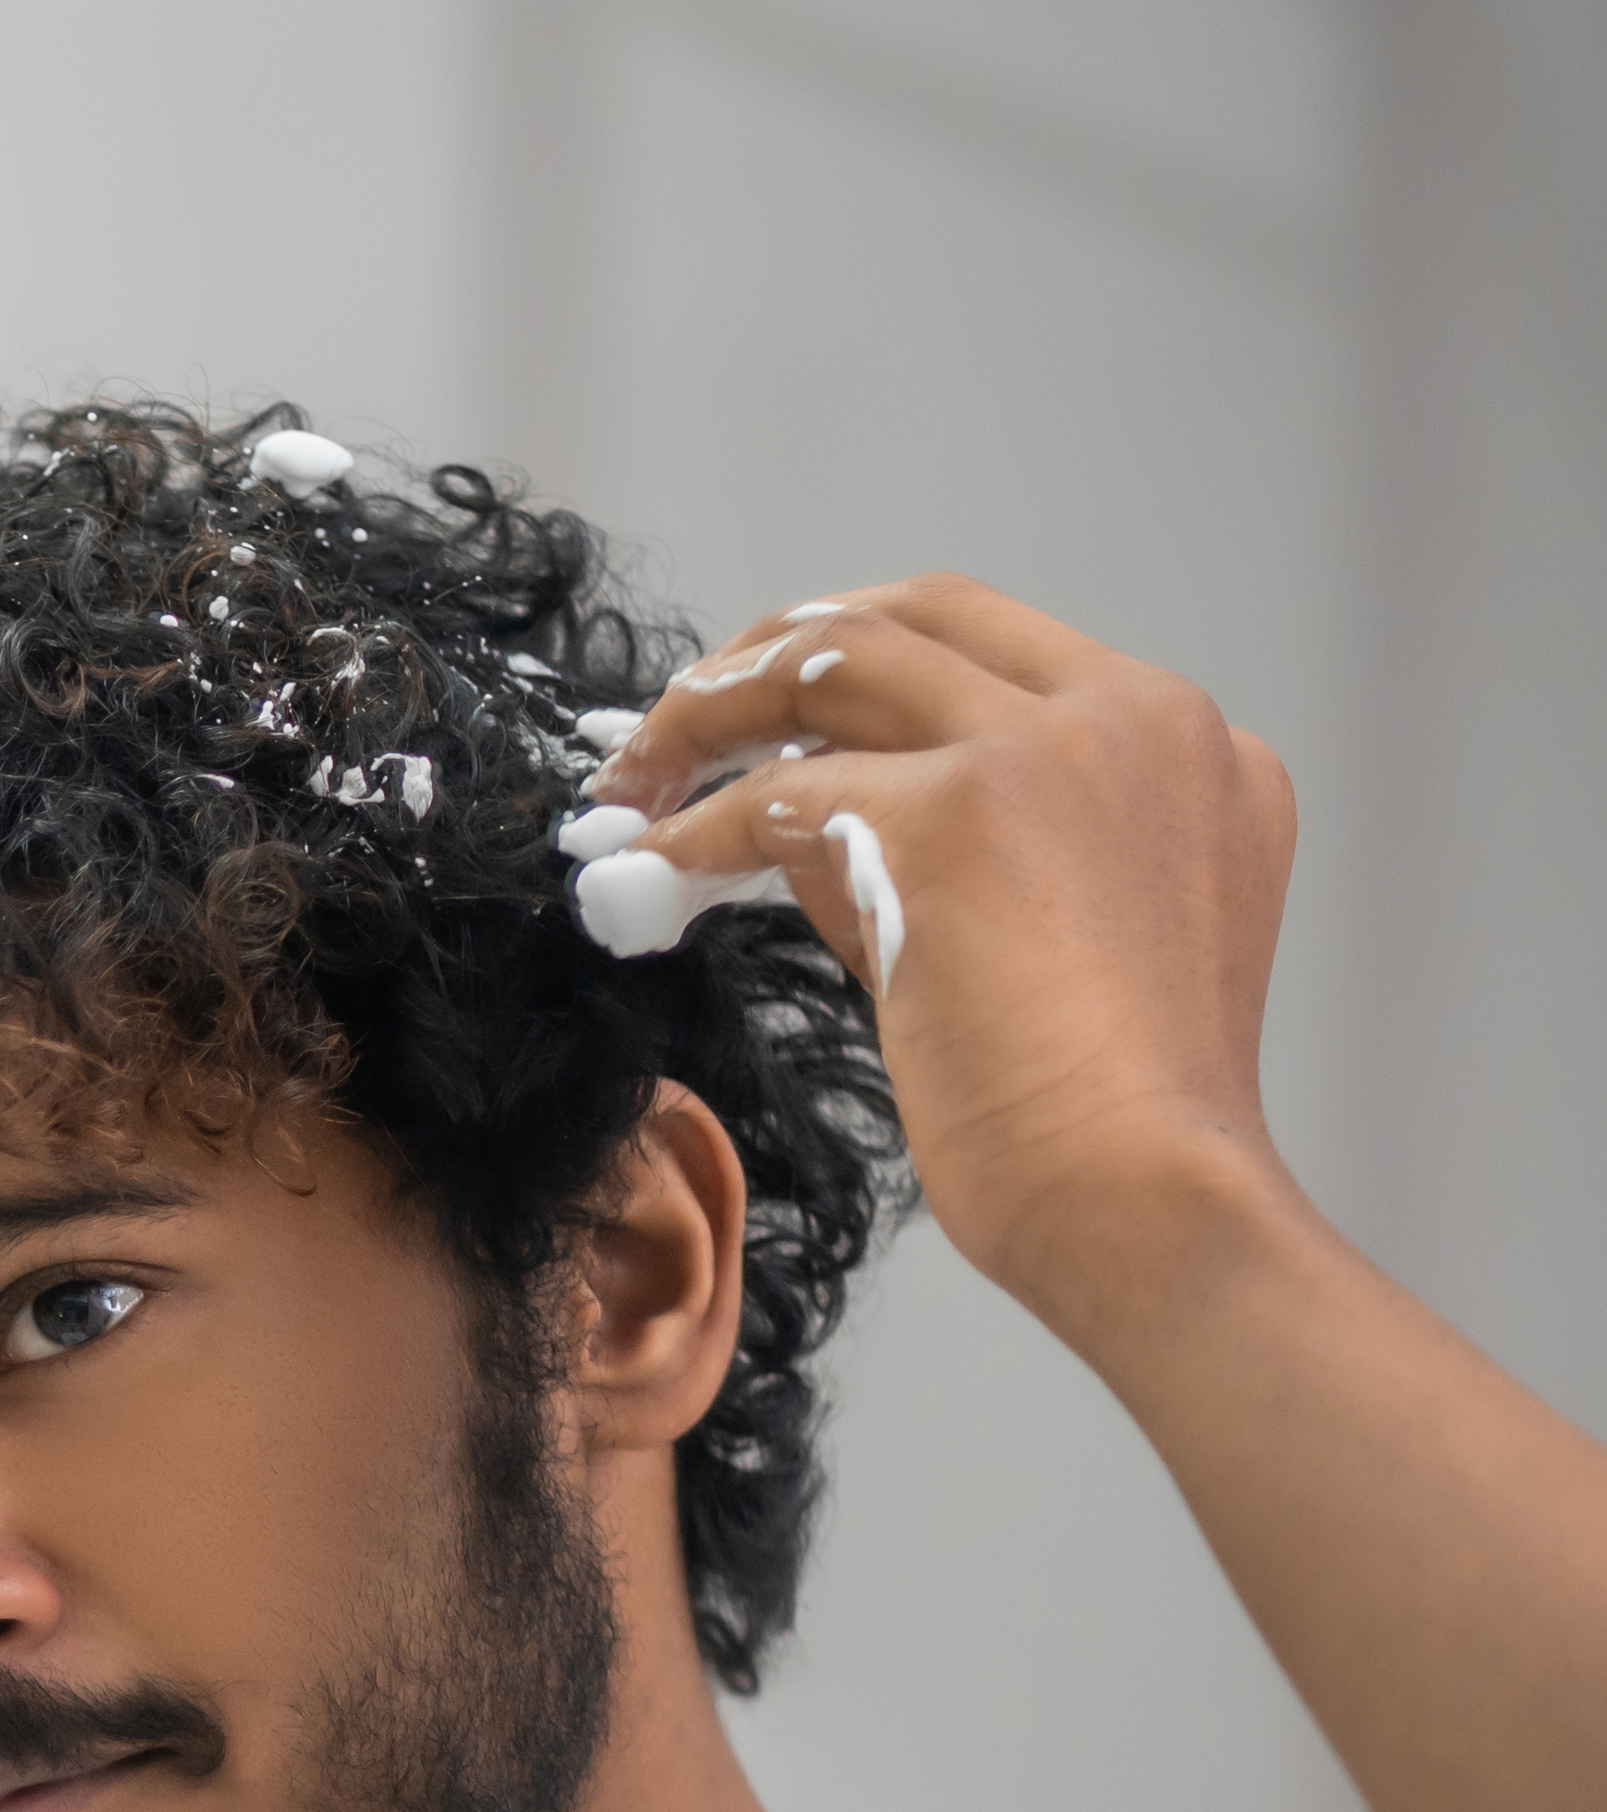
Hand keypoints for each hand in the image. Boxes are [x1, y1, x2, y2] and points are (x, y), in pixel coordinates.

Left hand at [589, 572, 1301, 1313]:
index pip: (993, 648)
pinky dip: (692, 834)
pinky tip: (643, 876)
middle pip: (914, 615)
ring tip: (629, 782)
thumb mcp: (1042, 937)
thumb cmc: (1102, 1117)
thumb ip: (941, 848)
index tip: (771, 709)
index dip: (860, 663)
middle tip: (677, 719)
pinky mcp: (961, 810)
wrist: (1147, 1196)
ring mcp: (1053, 749)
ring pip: (837, 663)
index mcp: (1182, 745)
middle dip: (774, 650)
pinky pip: (779, 797)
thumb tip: (790, 807)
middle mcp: (1135, 718)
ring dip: (710, 713)